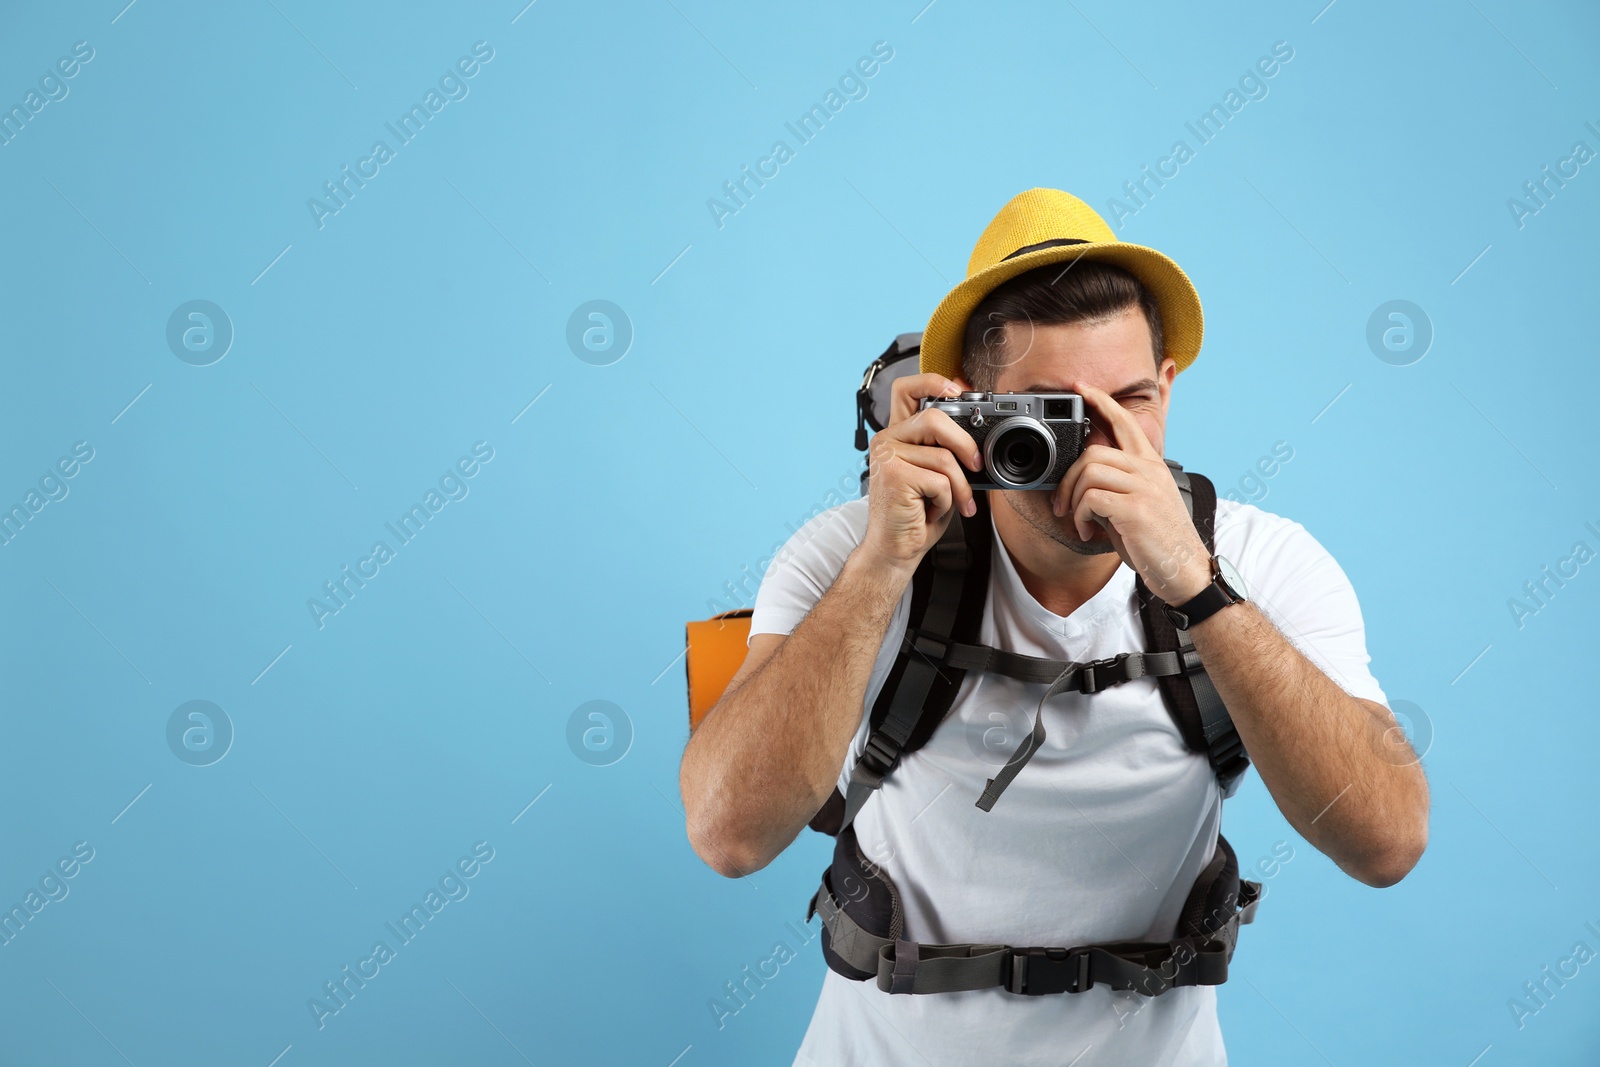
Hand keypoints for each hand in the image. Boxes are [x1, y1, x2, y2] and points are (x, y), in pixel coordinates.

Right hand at [859, 376, 982, 576]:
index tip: (959, 391)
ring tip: (957, 503)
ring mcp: (886, 456)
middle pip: (934, 418)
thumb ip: (947, 448)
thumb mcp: (938, 475)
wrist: (896, 551)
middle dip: (964, 443)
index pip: (906, 389)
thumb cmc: (917, 514)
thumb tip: (975, 431)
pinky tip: (933, 511)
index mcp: (897, 435)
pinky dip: (946, 500)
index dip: (933, 381)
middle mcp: (886, 440)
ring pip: (943, 456)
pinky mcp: (893, 476)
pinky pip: (939, 480)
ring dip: (959, 485)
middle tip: (977, 465)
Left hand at [1052, 381, 1212, 604]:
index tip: (1081, 389)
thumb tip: (1083, 481)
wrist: (1184, 571)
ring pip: (1089, 473)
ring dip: (1073, 500)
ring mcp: (1144, 487)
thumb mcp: (1140, 503)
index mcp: (1150, 466)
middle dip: (1068, 479)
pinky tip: (1087, 532)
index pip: (1125, 422)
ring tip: (1079, 521)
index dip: (1101, 402)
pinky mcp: (1136, 509)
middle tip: (1062, 504)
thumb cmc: (1158, 541)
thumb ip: (1118, 485)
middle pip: (1093, 452)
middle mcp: (1149, 471)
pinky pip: (1091, 499)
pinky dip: (1080, 517)